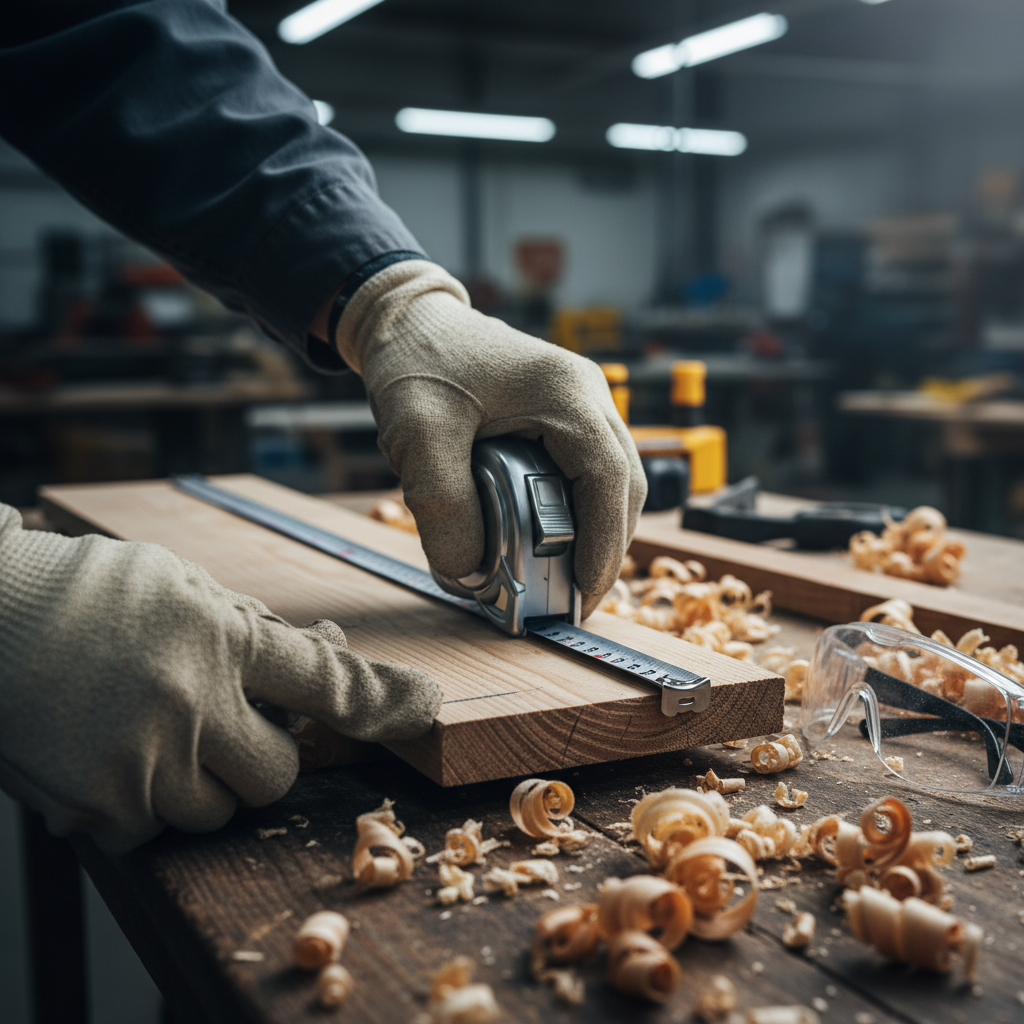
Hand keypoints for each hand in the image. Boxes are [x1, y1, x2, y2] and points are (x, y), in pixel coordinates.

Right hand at [0, 506, 440, 852]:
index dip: (383, 699)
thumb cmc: (89, 592)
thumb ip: (255, 630)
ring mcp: (141, 765)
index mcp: (221, 640)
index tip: (421, 708)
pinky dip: (147, 802)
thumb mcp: (185, 586)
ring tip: (157, 730)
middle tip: (225, 721)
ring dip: (206, 781)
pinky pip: (155, 830)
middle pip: (279, 772)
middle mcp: (190, 707)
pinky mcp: (96, 809)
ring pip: (220, 810)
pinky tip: (114, 752)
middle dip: (264, 752)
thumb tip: (323, 654)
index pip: (325, 683)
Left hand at [335, 261, 645, 617]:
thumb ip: (443, 509)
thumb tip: (471, 575)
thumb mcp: (417, 437)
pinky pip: (589, 469)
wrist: (407, 318)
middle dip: (606, 548)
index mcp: (566, 392)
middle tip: (576, 600)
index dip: (604, 546)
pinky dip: (579, 508)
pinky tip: (553, 537)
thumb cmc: (414, 363)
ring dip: (597, 531)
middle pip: (626, 485)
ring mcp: (582, 399)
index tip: (583, 596)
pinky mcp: (566, 411)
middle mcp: (588, 393)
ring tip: (567, 578)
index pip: (610, 481)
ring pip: (614, 479)